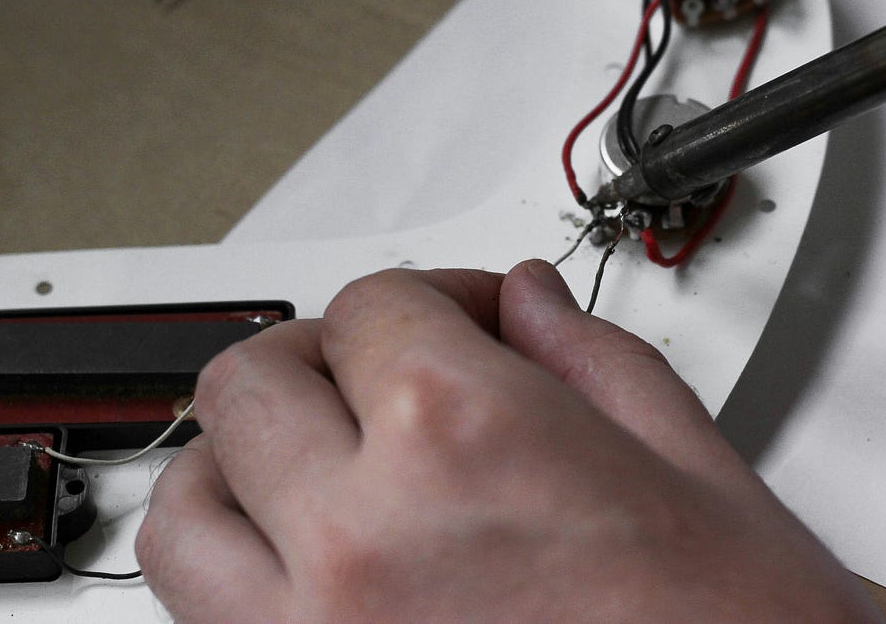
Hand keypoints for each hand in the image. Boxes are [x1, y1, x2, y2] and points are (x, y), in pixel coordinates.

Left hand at [136, 261, 878, 622]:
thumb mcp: (701, 471)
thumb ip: (593, 360)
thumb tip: (529, 302)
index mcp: (466, 437)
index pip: (375, 304)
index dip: (434, 294)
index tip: (469, 316)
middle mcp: (361, 538)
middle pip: (253, 382)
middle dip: (325, 357)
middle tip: (388, 371)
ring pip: (185, 512)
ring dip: (240, 465)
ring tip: (314, 461)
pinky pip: (208, 623)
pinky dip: (238, 573)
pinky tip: (310, 559)